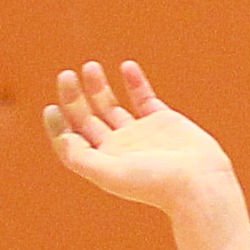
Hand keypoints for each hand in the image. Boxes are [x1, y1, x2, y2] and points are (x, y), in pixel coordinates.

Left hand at [44, 60, 234, 216]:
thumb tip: (63, 138)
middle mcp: (118, 148)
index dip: (58, 126)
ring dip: (98, 86)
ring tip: (89, 66)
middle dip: (74, 98)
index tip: (50, 107)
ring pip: (111, 105)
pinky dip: (134, 82)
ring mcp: (139, 134)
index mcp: (103, 163)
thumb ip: (82, 158)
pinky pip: (143, 97)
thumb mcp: (110, 174)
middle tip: (66, 75)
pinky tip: (126, 66)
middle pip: (88, 119)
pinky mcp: (162, 121)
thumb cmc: (154, 183)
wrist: (198, 181)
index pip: (72, 142)